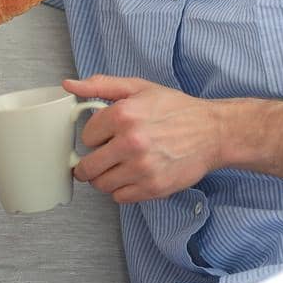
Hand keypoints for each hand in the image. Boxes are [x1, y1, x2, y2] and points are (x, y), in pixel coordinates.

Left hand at [65, 75, 227, 202]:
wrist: (213, 132)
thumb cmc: (176, 109)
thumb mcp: (138, 88)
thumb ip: (101, 85)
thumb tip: (69, 84)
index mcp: (123, 115)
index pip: (86, 136)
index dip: (94, 136)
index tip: (104, 136)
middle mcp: (131, 143)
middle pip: (88, 167)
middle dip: (89, 164)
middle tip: (100, 159)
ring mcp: (142, 168)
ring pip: (101, 185)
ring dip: (105, 178)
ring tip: (119, 167)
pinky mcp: (153, 188)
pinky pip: (120, 197)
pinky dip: (122, 189)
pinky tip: (133, 176)